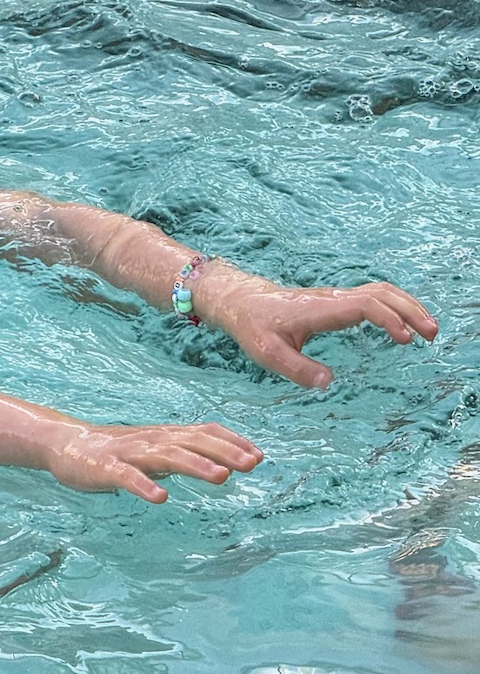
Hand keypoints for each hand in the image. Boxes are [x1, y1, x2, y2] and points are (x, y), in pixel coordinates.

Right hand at [48, 423, 262, 503]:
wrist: (66, 444)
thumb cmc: (117, 450)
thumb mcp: (156, 448)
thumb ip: (186, 452)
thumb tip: (225, 463)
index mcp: (165, 436)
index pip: (204, 433)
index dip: (232, 442)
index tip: (259, 456)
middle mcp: (151, 440)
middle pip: (192, 442)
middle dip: (224, 452)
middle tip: (252, 464)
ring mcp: (129, 453)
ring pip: (167, 456)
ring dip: (196, 465)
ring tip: (221, 478)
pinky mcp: (106, 468)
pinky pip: (127, 477)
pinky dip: (144, 485)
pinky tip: (160, 497)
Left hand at [202, 279, 437, 387]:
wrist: (242, 303)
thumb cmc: (254, 327)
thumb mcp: (267, 353)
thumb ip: (296, 368)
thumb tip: (328, 383)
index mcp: (319, 310)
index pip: (364, 305)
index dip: (388, 318)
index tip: (404, 339)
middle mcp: (332, 299)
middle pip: (382, 292)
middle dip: (411, 309)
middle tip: (432, 334)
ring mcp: (336, 298)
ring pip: (381, 291)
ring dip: (408, 306)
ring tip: (428, 331)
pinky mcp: (337, 302)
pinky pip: (374, 297)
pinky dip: (396, 306)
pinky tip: (405, 325)